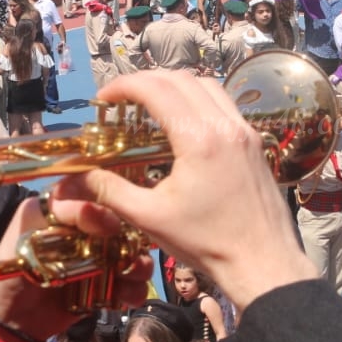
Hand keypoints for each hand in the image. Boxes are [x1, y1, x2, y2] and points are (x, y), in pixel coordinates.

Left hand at [0, 196, 152, 341]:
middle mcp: (82, 232)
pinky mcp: (100, 287)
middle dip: (133, 240)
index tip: (113, 226)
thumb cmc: (10, 268)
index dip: (111, 209)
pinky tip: (128, 297)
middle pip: (122, 226)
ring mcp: (93, 260)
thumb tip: (107, 216)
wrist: (4, 319)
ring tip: (134, 276)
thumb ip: (65, 213)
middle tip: (133, 254)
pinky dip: (133, 290)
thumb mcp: (30, 228)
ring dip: (137, 265)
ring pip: (129, 254)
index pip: (98, 198)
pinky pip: (126, 283)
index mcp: (62, 210)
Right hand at [70, 71, 318, 309]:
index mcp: (199, 139)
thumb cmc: (207, 243)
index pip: (156, 89)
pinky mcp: (254, 143)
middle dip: (146, 80)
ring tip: (150, 104)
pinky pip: (224, 104)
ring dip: (175, 85)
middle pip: (181, 79)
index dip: (124, 85)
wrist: (263, 262)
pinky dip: (198, 100)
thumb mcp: (150, 218)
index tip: (104, 98)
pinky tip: (183, 124)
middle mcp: (225, 126)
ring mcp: (245, 132)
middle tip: (121, 98)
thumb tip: (78, 176)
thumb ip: (110, 191)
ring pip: (207, 85)